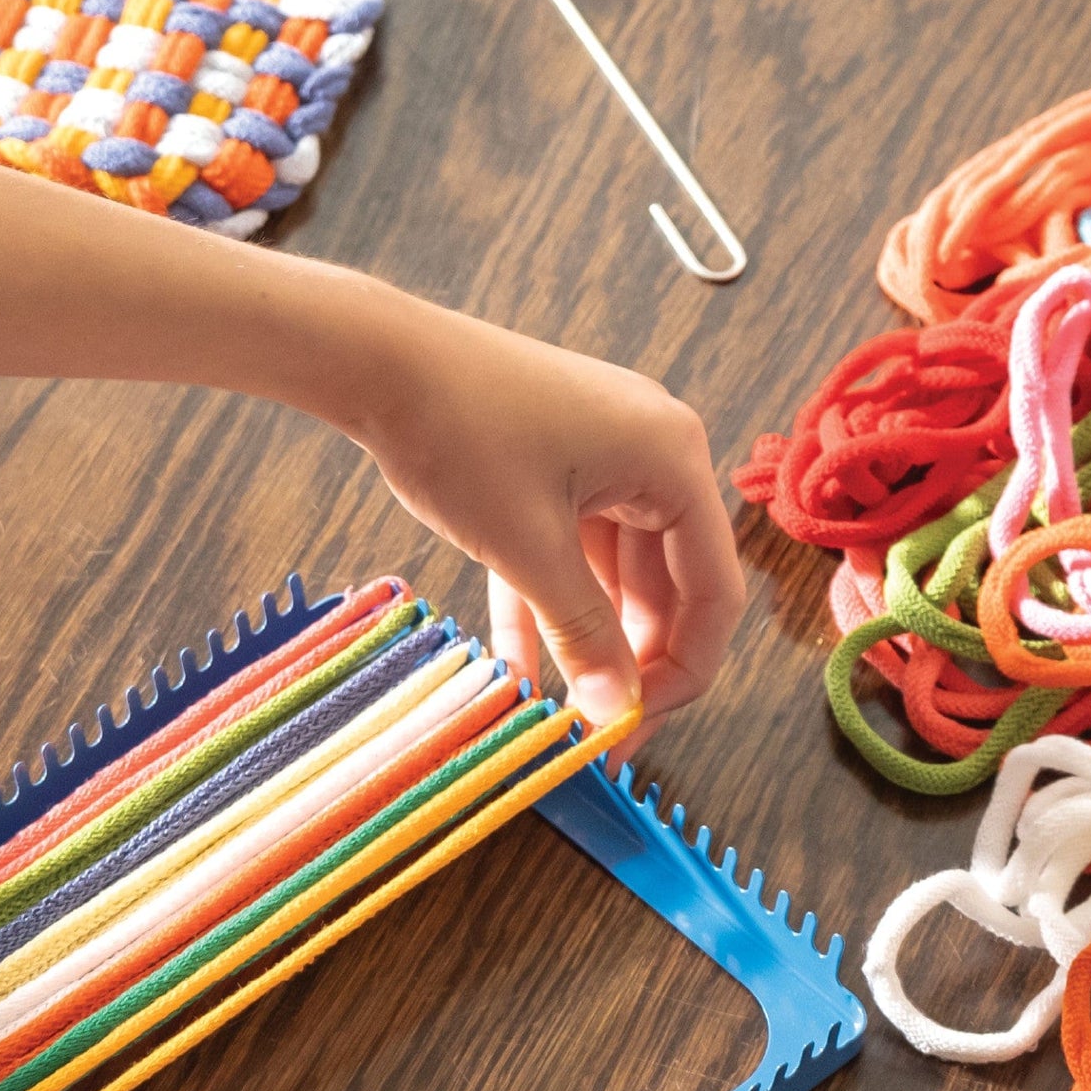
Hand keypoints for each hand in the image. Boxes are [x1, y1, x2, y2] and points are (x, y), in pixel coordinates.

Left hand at [300, 286, 746, 746]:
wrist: (375, 358)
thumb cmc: (458, 430)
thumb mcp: (528, 548)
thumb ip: (584, 634)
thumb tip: (619, 713)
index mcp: (674, 461)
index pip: (714, 591)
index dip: (686, 670)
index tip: (642, 725)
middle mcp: (655, 455)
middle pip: (668, 589)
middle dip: (633, 663)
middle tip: (601, 731)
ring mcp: (607, 460)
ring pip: (615, 579)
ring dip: (587, 642)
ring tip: (560, 710)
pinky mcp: (561, 467)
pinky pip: (570, 554)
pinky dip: (548, 607)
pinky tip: (521, 669)